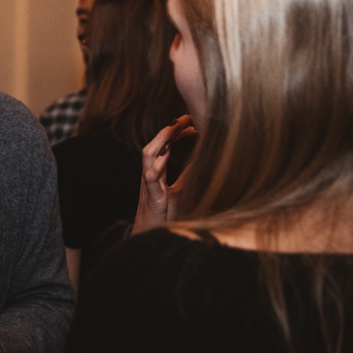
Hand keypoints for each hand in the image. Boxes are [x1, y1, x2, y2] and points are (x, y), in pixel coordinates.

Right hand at [134, 114, 196, 234]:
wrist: (152, 235)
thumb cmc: (165, 214)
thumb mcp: (181, 191)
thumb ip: (188, 176)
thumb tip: (204, 161)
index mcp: (158, 171)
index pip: (165, 145)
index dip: (175, 131)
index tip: (190, 119)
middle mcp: (151, 173)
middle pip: (156, 144)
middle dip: (169, 129)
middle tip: (185, 117)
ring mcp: (149, 183)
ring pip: (148, 155)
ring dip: (161, 140)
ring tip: (173, 128)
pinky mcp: (150, 196)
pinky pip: (149, 178)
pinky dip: (156, 166)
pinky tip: (165, 157)